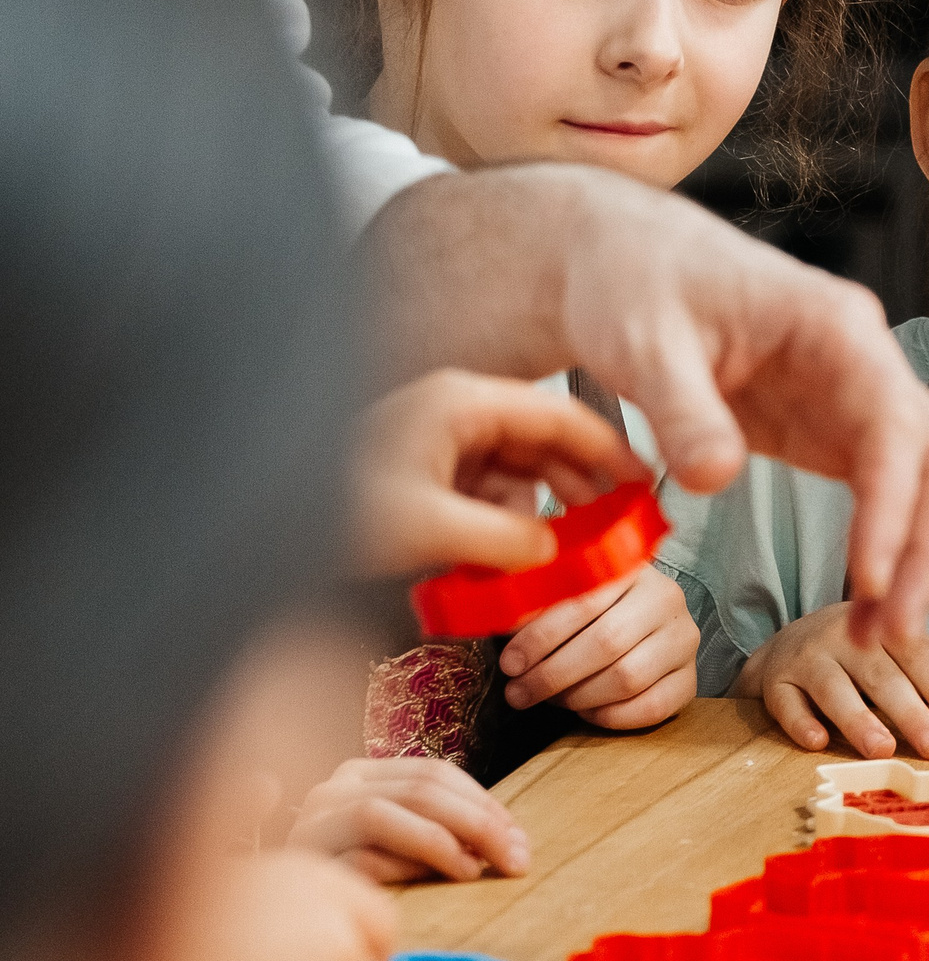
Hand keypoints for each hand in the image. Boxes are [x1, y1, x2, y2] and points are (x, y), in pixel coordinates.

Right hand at [286, 756, 529, 882]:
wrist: (270, 906)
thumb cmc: (344, 875)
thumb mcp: (395, 842)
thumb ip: (436, 829)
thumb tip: (511, 843)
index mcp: (362, 774)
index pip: (436, 774)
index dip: (485, 804)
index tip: (520, 840)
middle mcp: (334, 788)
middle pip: (420, 790)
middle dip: (478, 824)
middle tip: (516, 860)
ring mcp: (313, 822)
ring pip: (382, 814)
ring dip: (439, 842)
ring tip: (474, 871)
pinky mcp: (301, 859)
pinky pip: (352, 856)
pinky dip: (396, 866)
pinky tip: (427, 882)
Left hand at [353, 368, 644, 578]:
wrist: (255, 526)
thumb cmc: (328, 508)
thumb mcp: (428, 527)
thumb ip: (504, 538)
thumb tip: (553, 553)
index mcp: (460, 402)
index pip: (558, 413)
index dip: (608, 447)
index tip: (642, 481)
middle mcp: (455, 413)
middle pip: (544, 441)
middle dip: (580, 485)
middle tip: (615, 524)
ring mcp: (440, 443)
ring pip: (518, 473)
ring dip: (540, 512)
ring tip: (559, 552)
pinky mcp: (429, 473)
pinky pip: (488, 495)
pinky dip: (505, 524)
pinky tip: (508, 558)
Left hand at [366, 167, 928, 644]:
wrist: (625, 266)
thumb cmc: (637, 285)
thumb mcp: (643, 341)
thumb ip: (682, 409)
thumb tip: (714, 480)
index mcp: (836, 326)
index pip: (894, 424)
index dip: (893, 505)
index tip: (870, 577)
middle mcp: (866, 363)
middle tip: (894, 632)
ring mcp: (856, 400)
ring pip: (928, 484)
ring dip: (917, 560)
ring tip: (879, 636)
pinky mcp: (832, 432)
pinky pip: (886, 498)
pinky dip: (884, 553)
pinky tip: (862, 604)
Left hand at [496, 564, 697, 727]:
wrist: (639, 619)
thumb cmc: (588, 609)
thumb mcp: (562, 591)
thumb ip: (534, 599)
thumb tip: (492, 614)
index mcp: (632, 568)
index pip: (584, 602)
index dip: (541, 638)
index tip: (509, 664)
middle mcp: (667, 599)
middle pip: (607, 644)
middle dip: (552, 675)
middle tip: (519, 693)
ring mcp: (684, 639)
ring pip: (628, 678)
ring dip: (578, 697)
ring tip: (551, 699)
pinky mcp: (691, 678)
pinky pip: (652, 708)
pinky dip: (611, 717)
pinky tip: (586, 711)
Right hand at [737, 606, 928, 757]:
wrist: (793, 646)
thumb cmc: (875, 660)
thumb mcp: (925, 662)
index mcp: (891, 629)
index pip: (919, 654)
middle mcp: (849, 637)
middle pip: (882, 675)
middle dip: (910, 710)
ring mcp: (809, 658)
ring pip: (834, 687)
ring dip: (858, 718)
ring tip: (883, 749)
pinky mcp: (775, 682)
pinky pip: (785, 701)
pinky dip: (799, 721)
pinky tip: (816, 743)